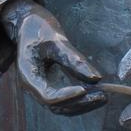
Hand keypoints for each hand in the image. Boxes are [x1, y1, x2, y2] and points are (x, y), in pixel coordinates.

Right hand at [2, 0, 105, 115]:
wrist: (28, 24)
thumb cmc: (39, 28)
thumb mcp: (56, 40)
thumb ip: (74, 60)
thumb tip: (96, 79)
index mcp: (28, 76)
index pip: (48, 97)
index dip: (67, 96)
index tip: (86, 89)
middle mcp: (34, 86)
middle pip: (57, 106)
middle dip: (80, 103)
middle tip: (102, 96)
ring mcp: (42, 87)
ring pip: (62, 107)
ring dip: (82, 105)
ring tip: (103, 97)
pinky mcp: (51, 85)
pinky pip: (65, 99)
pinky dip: (80, 99)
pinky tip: (97, 92)